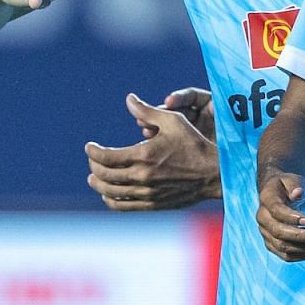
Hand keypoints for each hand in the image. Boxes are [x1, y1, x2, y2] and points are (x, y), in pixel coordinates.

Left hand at [84, 92, 222, 210]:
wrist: (215, 173)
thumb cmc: (194, 144)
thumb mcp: (173, 121)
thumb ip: (147, 111)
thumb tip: (129, 99)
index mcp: (144, 155)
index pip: (105, 156)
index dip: (92, 151)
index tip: (89, 146)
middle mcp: (142, 176)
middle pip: (103, 175)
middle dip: (93, 166)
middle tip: (93, 159)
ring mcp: (146, 193)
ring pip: (109, 192)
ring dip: (97, 184)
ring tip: (94, 177)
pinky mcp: (152, 204)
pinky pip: (122, 206)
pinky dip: (110, 200)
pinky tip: (109, 193)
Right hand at [257, 170, 304, 261]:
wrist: (278, 194)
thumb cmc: (288, 186)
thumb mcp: (293, 180)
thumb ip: (295, 185)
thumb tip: (298, 194)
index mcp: (266, 198)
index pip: (276, 211)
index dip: (292, 217)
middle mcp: (262, 217)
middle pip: (278, 232)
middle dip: (300, 236)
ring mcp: (265, 232)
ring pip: (281, 246)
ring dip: (303, 248)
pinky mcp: (272, 243)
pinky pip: (284, 255)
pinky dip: (301, 255)